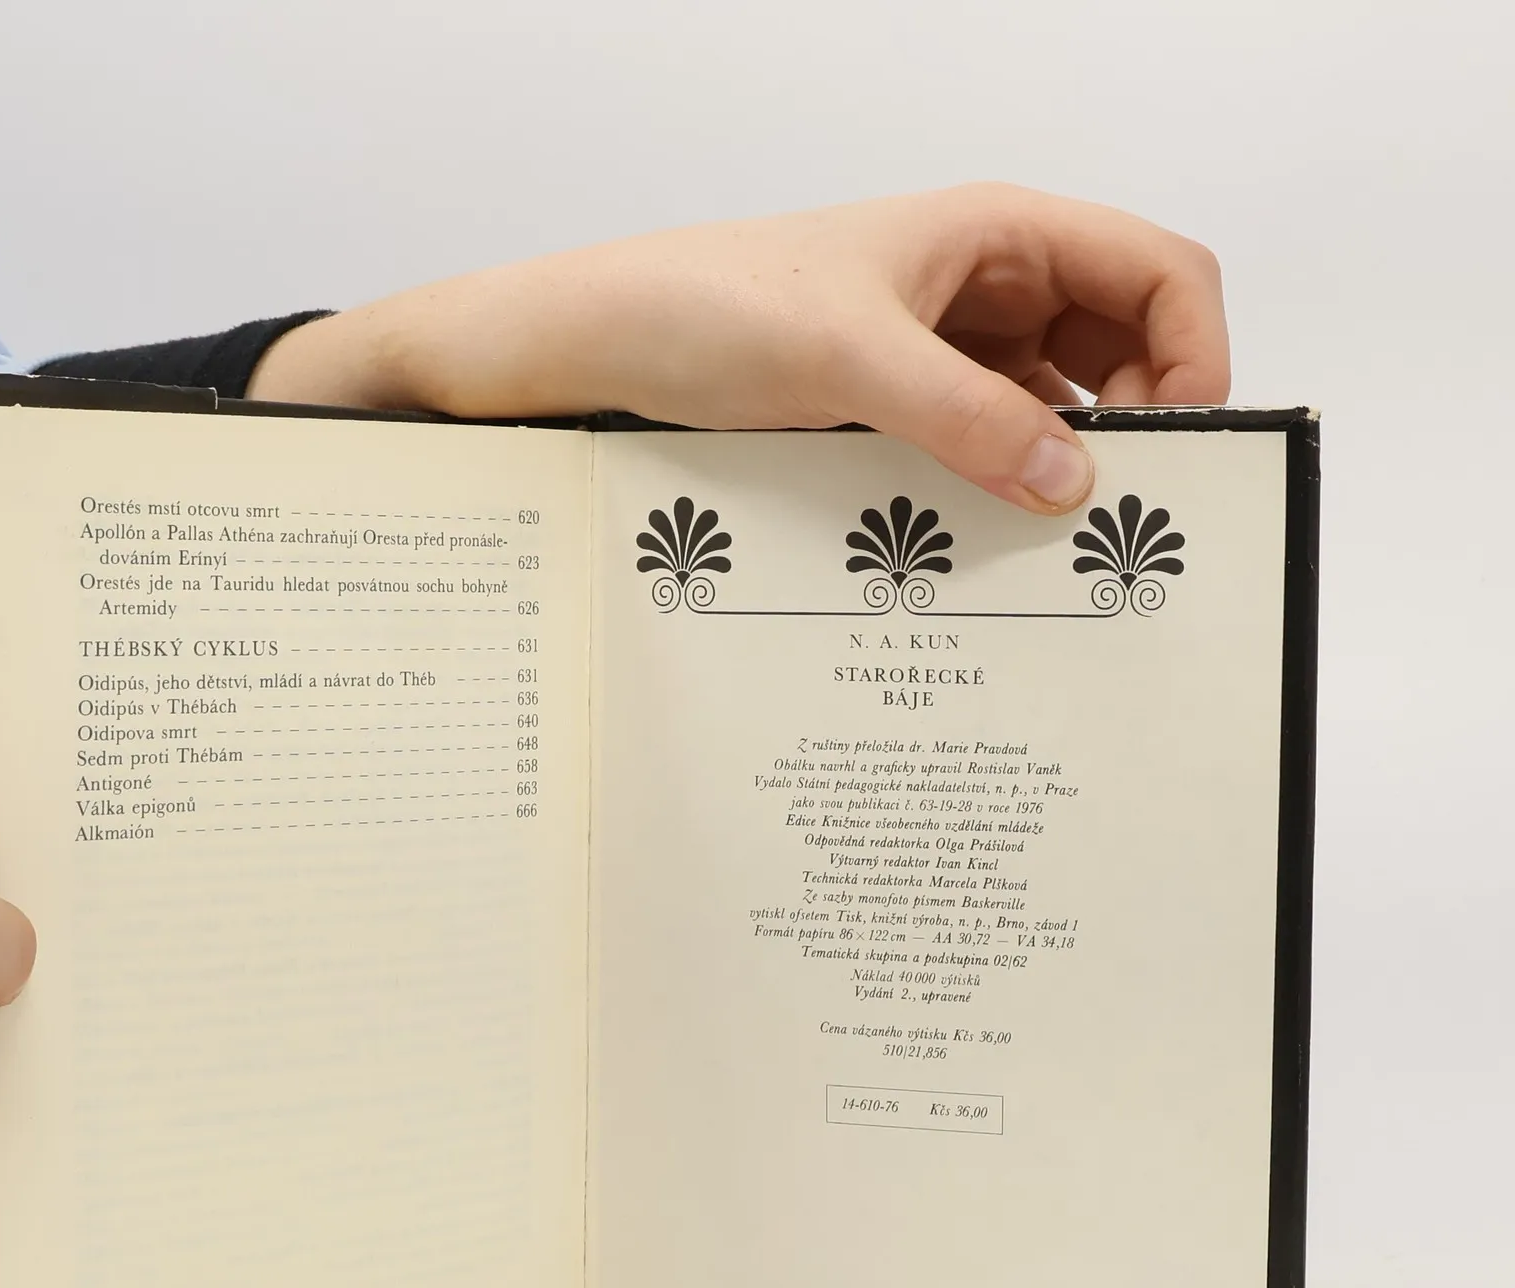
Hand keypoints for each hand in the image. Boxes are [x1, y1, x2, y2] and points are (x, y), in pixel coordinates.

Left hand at [251, 182, 1228, 514]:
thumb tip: (1074, 483)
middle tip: (1125, 523)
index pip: (1158, 272)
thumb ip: (969, 418)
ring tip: (1058, 552)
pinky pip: (979, 448)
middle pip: (1121, 350)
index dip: (1196, 353)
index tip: (1181, 449)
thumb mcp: (850, 359)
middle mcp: (983, 288)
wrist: (593, 346)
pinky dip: (996, 492)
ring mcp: (940, 352)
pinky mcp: (892, 409)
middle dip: (1140, 427)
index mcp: (998, 234)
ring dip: (1062, 471)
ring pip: (1050, 412)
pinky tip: (988, 547)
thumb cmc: (709, 306)